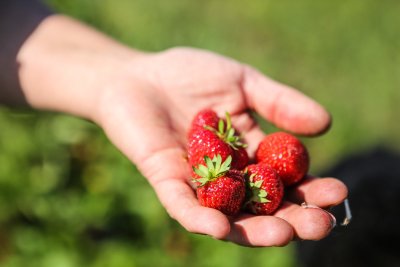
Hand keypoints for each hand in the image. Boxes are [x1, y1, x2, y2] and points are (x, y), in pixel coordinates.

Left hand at [95, 47, 347, 245]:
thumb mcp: (241, 82)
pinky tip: (221, 228)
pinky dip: (201, 218)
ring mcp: (197, 183)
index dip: (310, 189)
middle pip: (263, 206)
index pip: (285, 178)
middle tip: (321, 225)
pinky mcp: (165, 182)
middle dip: (292, 218)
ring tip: (285, 233)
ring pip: (228, 215)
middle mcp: (227, 175)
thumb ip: (279, 102)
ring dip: (255, 229)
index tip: (337, 192)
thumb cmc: (189, 75)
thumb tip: (325, 124)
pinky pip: (183, 206)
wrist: (139, 74)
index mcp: (249, 153)